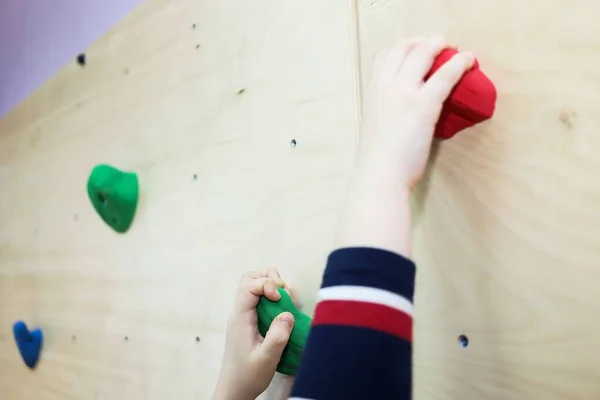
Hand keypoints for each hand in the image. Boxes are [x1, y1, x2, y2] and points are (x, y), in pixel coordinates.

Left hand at [212, 269, 294, 399]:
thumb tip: (288, 314)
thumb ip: (277, 337)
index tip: (280, 299)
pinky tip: (282, 310)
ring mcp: (243, 314)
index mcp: (240, 317)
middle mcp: (240, 312)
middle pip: (250, 278)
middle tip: (284, 294)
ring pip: (254, 285)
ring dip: (272, 285)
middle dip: (270, 278)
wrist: (235, 389)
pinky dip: (272, 296)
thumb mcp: (267, 359)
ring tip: (285, 301)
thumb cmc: (248, 375)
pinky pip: (258, 297)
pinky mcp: (249, 319)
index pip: (249, 286)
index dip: (267, 285)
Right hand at [357, 35, 474, 188]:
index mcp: (372, 93)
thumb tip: (398, 111)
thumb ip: (384, 111)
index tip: (414, 48)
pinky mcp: (424, 105)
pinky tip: (468, 61)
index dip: (402, 47)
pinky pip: (445, 75)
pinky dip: (459, 63)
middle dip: (422, 41)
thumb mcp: (374, 126)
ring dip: (440, 45)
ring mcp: (404, 93)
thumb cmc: (376, 160)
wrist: (379, 175)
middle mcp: (385, 86)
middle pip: (403, 48)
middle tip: (438, 44)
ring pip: (423, 54)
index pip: (383, 56)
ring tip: (454, 48)